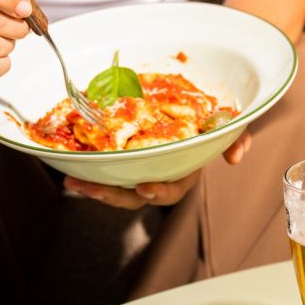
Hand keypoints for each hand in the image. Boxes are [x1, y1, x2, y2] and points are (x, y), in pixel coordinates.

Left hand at [62, 132, 252, 208]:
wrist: (190, 108)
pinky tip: (67, 166)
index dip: (160, 192)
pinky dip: (86, 169)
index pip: (172, 190)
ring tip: (74, 180)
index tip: (146, 187)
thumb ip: (238, 137)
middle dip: (113, 196)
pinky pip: (102, 169)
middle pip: (134, 197)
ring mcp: (135, 170)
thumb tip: (236, 157)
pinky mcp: (119, 159)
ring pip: (114, 187)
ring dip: (93, 187)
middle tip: (95, 189)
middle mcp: (156, 176)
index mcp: (181, 173)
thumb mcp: (227, 125)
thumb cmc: (208, 121)